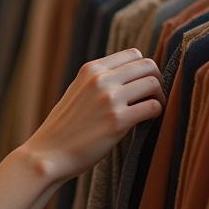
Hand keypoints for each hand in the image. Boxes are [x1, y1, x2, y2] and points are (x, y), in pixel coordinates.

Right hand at [24, 49, 164, 183]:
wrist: (49, 154)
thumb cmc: (64, 127)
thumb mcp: (77, 91)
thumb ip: (98, 80)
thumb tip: (127, 76)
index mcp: (91, 69)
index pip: (133, 54)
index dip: (143, 69)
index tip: (142, 85)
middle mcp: (101, 79)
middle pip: (148, 65)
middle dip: (157, 80)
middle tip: (153, 97)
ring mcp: (109, 99)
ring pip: (153, 83)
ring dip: (159, 97)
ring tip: (152, 110)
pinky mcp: (118, 121)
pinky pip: (153, 107)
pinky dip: (157, 113)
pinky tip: (148, 122)